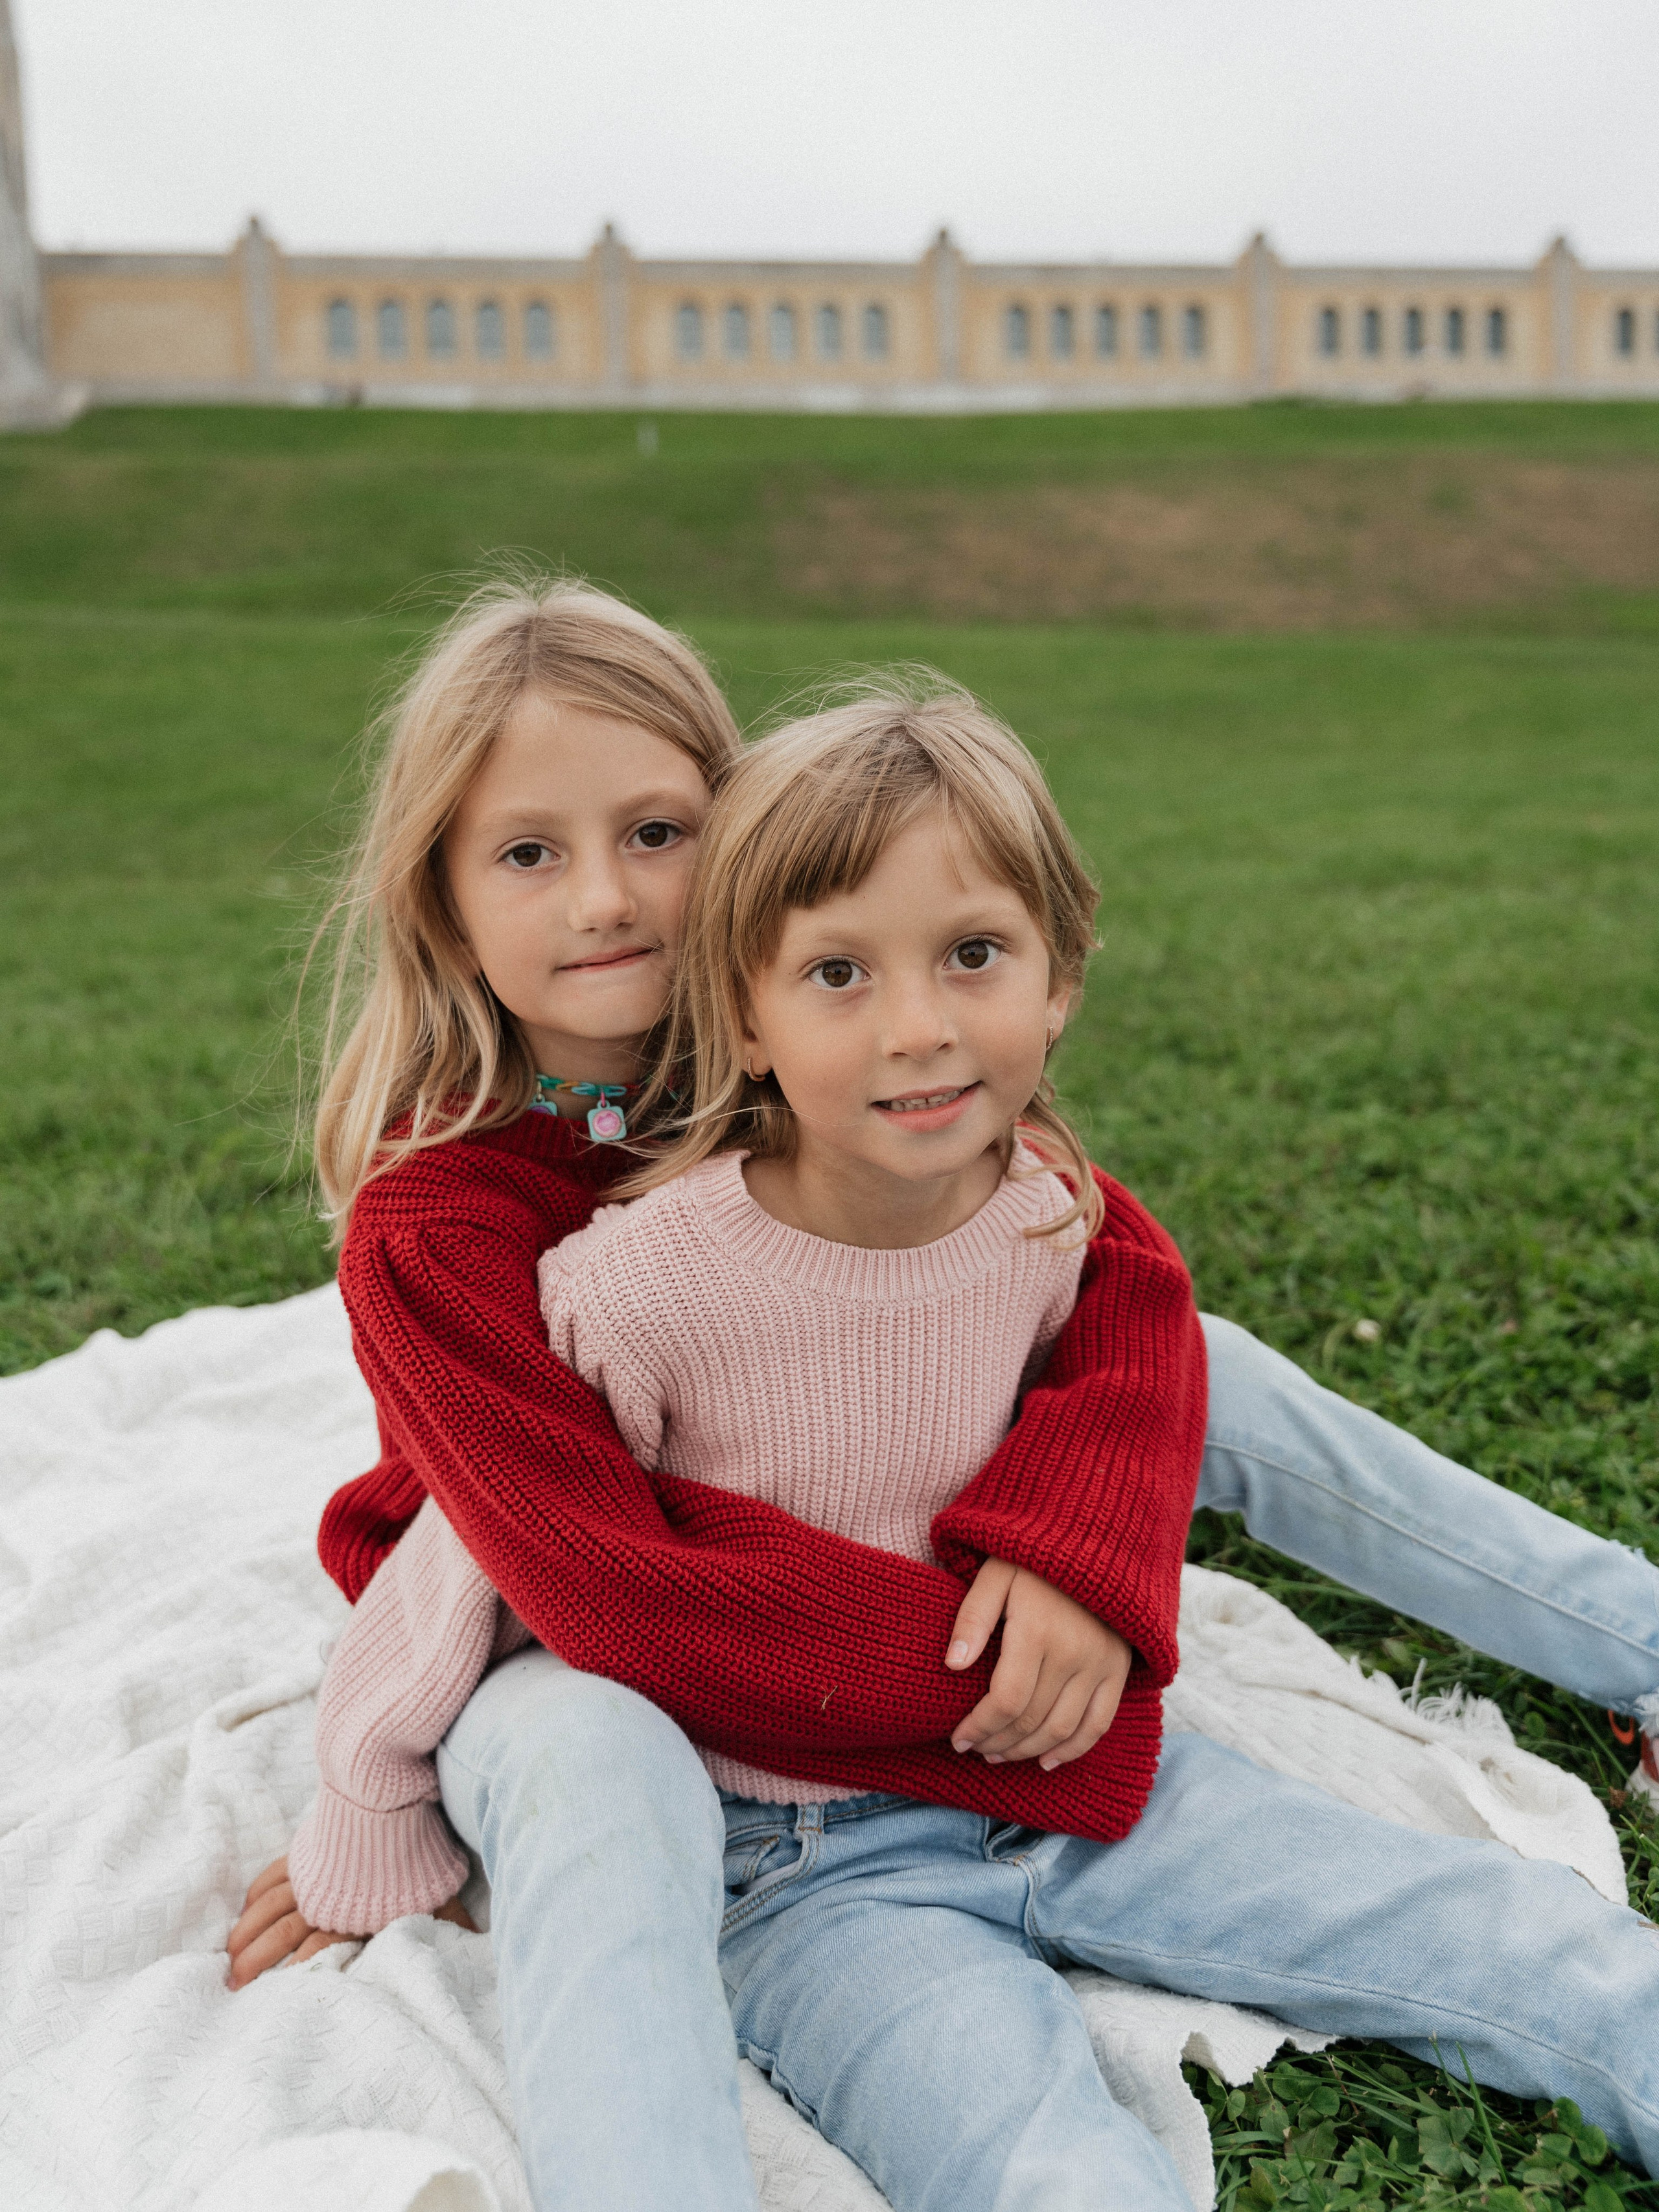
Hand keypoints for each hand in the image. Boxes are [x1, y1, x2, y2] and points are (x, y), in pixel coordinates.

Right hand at [225, 1855, 475, 1988]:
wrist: (385, 1786)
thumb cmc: (417, 1843)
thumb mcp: (437, 1886)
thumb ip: (451, 1920)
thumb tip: (480, 1943)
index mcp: (357, 1913)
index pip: (321, 1950)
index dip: (299, 1971)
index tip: (280, 1994)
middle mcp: (327, 1897)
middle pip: (284, 1934)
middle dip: (258, 1961)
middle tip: (234, 1985)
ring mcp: (310, 1873)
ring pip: (268, 1908)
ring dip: (246, 1935)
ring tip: (228, 1959)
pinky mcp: (304, 1852)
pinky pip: (271, 1877)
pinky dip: (255, 1897)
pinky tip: (245, 1912)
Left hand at [944, 1558, 1130, 1771]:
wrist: (1093, 1541)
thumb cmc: (1032, 1560)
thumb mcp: (994, 1575)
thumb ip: (972, 1618)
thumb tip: (952, 1665)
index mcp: (1037, 1630)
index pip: (1005, 1700)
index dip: (979, 1727)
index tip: (957, 1739)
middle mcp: (1073, 1653)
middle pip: (1030, 1719)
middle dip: (997, 1742)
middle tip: (974, 1749)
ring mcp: (1101, 1664)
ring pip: (1062, 1729)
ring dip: (1027, 1751)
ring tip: (1000, 1755)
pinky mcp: (1118, 1669)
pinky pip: (1099, 1723)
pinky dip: (1074, 1749)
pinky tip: (1047, 1761)